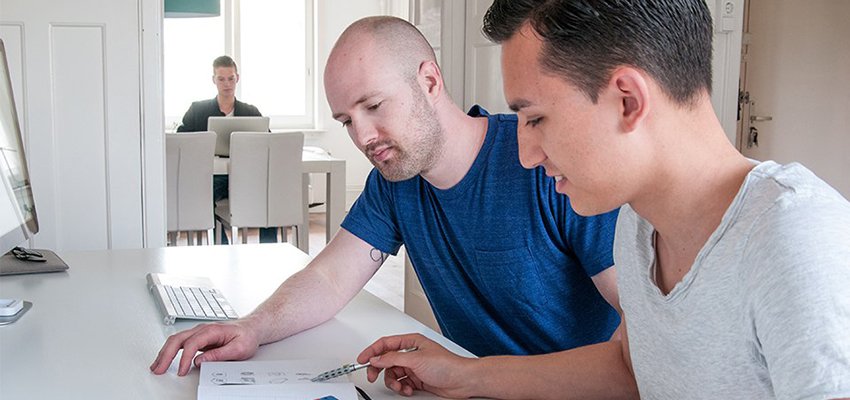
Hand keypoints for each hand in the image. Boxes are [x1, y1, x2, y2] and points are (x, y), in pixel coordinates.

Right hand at [149, 320, 259, 375]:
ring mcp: (199, 332)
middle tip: (159, 369)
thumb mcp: (239, 348)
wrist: (251, 328)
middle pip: (178, 339)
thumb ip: (219, 355)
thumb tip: (200, 361)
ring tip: (157, 366)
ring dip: (164, 353)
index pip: (192, 343)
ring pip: (176, 340)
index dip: (184, 358)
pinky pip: (179, 343)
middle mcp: (203, 329)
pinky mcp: (198, 338)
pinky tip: (164, 359)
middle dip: (166, 355)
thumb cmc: (246, 336)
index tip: (181, 371)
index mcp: (213, 330)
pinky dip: (169, 351)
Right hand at [358, 333, 475, 397]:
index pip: (385, 344)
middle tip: (372, 376)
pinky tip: (409, 389)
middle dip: (379, 369)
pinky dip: (402, 387)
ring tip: (401, 386)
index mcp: (411, 342)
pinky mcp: (417, 379)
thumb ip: (393, 359)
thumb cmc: (447, 364)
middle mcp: (411, 353)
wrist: (462, 380)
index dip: (371, 351)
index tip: (361, 359)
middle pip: (386, 360)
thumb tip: (376, 358)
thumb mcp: (415, 360)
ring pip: (393, 374)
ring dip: (394, 382)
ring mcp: (414, 367)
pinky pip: (401, 383)